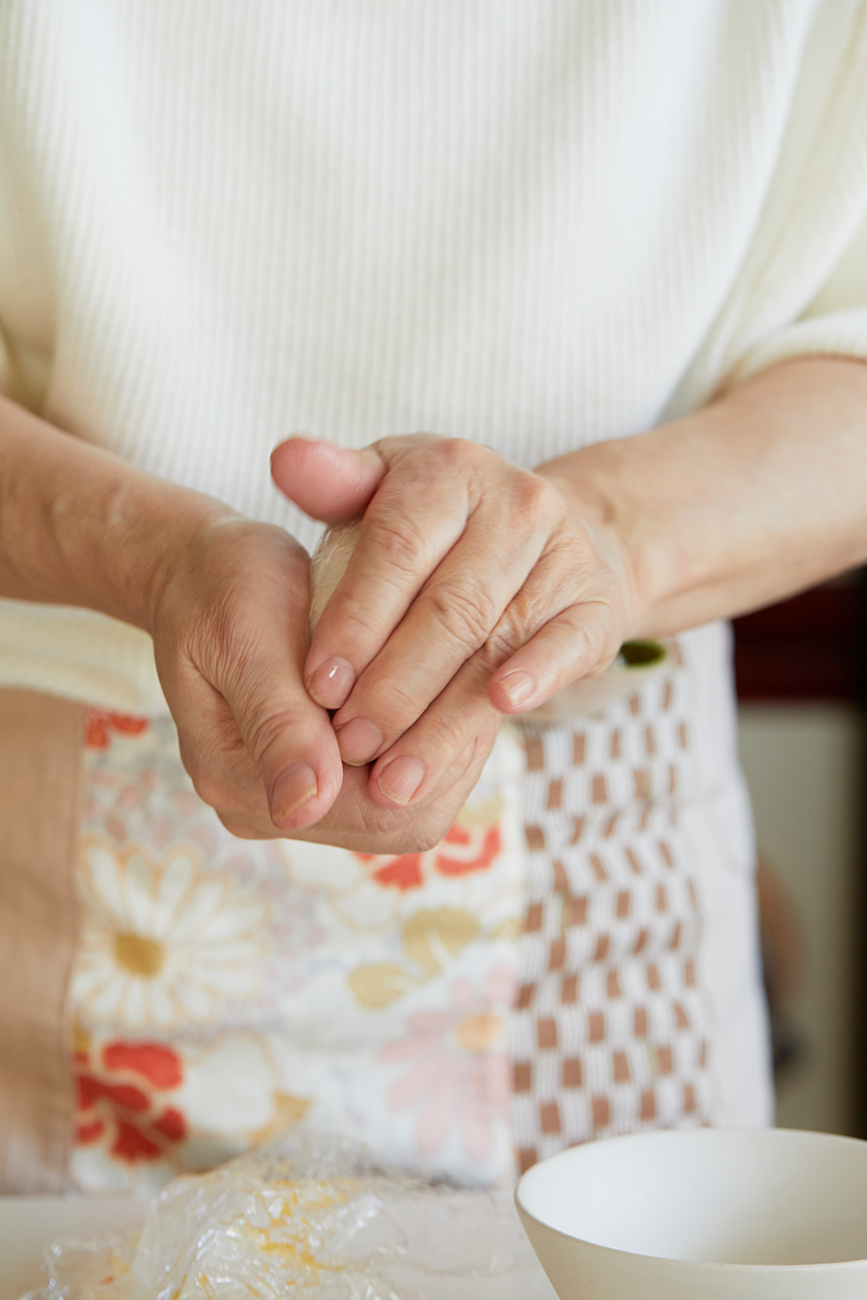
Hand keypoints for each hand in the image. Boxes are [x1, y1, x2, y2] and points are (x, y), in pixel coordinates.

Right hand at [149, 507, 490, 850]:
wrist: (198, 571)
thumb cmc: (220, 587)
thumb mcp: (246, 639)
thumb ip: (276, 724)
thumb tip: (303, 808)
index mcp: (239, 784)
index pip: (376, 813)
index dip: (431, 756)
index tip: (455, 679)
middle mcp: (271, 808)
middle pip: (401, 822)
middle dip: (445, 752)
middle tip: (466, 673)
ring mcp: (299, 796)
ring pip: (411, 804)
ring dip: (441, 742)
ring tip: (456, 673)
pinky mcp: (324, 774)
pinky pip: (397, 777)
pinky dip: (428, 732)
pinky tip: (438, 681)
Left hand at [271, 434, 632, 810]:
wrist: (546, 535)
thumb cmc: (434, 525)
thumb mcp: (381, 490)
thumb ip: (333, 483)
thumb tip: (287, 459)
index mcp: (447, 470)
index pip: (395, 549)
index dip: (355, 621)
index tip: (317, 686)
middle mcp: (515, 503)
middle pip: (447, 608)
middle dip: (392, 688)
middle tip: (348, 746)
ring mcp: (564, 553)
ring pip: (495, 643)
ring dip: (444, 718)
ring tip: (395, 777)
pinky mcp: (598, 603)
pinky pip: (568, 647)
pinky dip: (535, 680)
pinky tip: (498, 713)